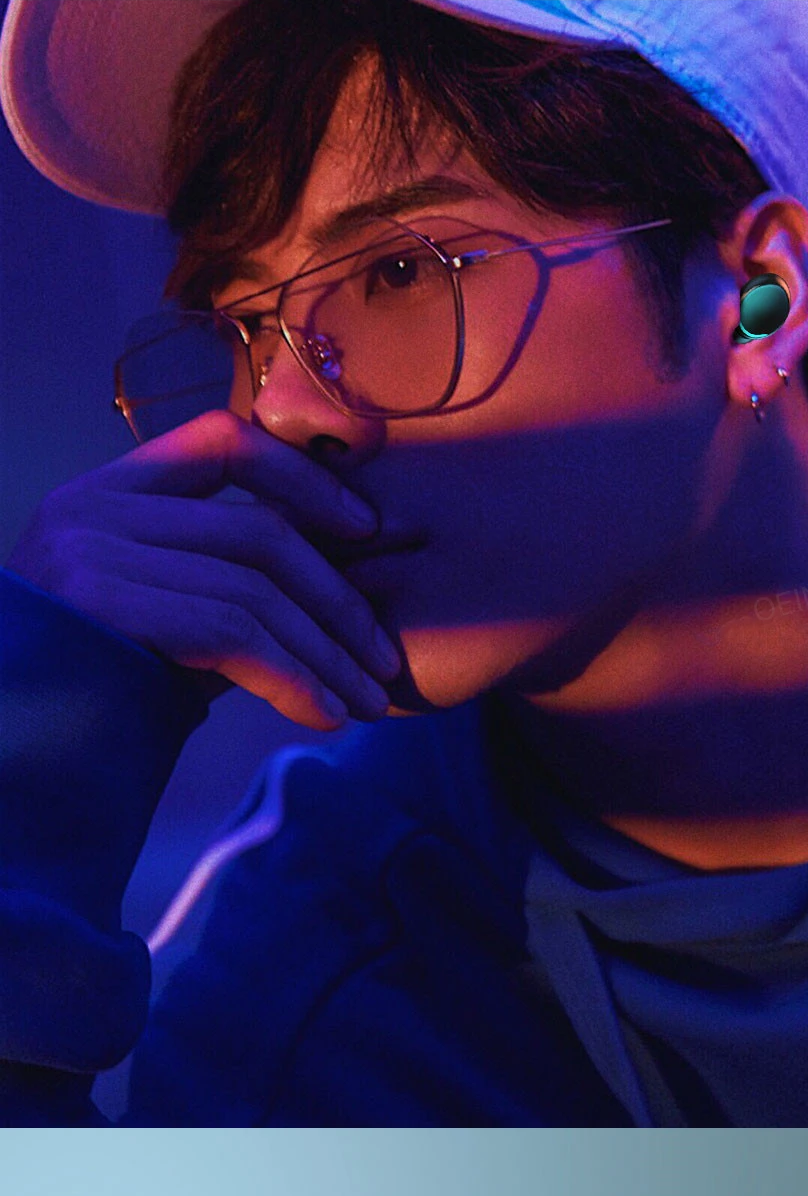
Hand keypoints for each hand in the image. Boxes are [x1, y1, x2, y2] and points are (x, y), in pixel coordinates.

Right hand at [7, 410, 402, 729]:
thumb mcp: (153, 619)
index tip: (368, 528)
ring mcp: (91, 553)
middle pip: (258, 532)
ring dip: (325, 654)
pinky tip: (321, 713)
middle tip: (383, 661)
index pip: (222, 442)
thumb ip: (223, 587)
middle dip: (339, 600)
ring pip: (254, 590)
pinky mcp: (101, 607)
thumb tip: (344, 592)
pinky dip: (291, 677)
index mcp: (105, 494)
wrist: (6, 753)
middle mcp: (93, 509)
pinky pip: (229, 633)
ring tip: (363, 702)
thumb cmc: (84, 691)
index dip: (305, 478)